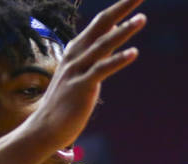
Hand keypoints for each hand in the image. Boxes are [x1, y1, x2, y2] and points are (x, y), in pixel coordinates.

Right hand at [23, 0, 145, 150]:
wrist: (45, 128)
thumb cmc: (66, 102)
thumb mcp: (83, 73)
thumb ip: (97, 56)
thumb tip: (113, 38)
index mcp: (77, 50)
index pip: (100, 24)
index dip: (118, 10)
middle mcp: (76, 55)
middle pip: (102, 25)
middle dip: (121, 8)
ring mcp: (78, 70)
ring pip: (103, 45)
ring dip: (124, 31)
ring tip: (142, 19)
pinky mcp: (82, 87)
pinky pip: (102, 70)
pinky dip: (118, 60)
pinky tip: (134, 53)